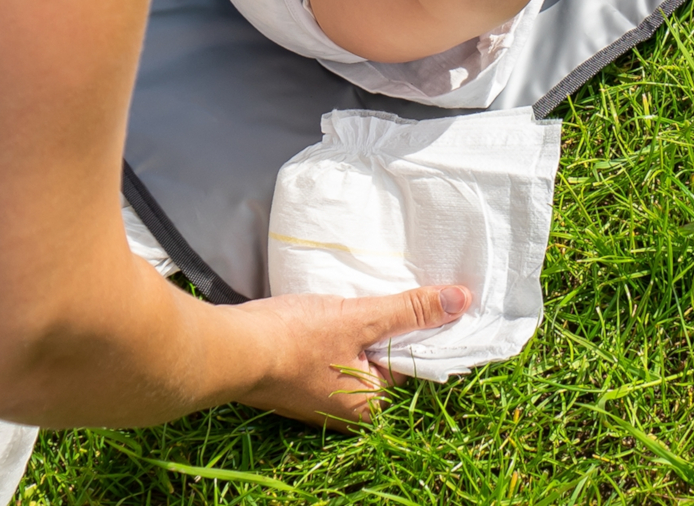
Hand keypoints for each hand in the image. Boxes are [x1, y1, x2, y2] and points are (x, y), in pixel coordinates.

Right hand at [222, 283, 470, 426]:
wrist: (231, 348)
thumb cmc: (295, 339)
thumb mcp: (360, 319)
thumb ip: (410, 310)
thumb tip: (462, 300)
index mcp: (369, 406)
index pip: (415, 364)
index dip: (430, 328)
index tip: (444, 297)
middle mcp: (349, 410)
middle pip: (388, 360)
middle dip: (397, 325)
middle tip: (414, 284)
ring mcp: (323, 396)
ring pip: (363, 353)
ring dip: (371, 324)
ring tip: (382, 287)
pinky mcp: (303, 378)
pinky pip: (340, 352)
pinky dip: (348, 329)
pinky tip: (347, 303)